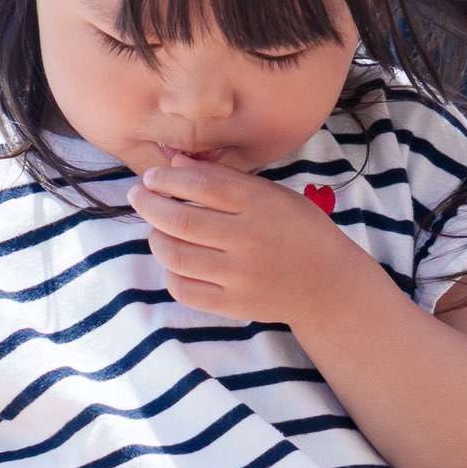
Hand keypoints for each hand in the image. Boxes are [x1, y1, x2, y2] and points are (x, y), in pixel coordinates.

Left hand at [134, 158, 369, 328]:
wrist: (328, 285)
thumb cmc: (300, 231)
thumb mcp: (273, 196)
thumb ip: (224, 179)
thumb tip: (174, 163)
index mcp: (261, 205)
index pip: (201, 185)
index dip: (168, 179)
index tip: (152, 177)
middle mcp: (249, 240)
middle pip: (180, 220)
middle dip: (148, 205)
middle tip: (138, 197)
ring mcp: (240, 276)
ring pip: (175, 256)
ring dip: (156, 238)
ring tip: (158, 230)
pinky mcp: (233, 304)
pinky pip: (183, 289)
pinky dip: (171, 273)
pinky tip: (176, 262)